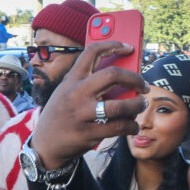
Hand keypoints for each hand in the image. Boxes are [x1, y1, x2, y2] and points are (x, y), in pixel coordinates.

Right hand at [31, 41, 148, 170]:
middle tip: (143, 85)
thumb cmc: (62, 114)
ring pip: (120, 105)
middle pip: (112, 75)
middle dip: (134, 78)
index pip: (92, 52)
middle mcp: (77, 93)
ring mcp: (83, 114)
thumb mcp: (67, 91)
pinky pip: (119, 127)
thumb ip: (87, 82)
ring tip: (141, 105)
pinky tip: (132, 125)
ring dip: (137, 105)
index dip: (113, 45)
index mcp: (72, 79)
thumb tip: (122, 78)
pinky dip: (131, 126)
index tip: (129, 48)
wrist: (46, 143)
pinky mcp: (90, 133)